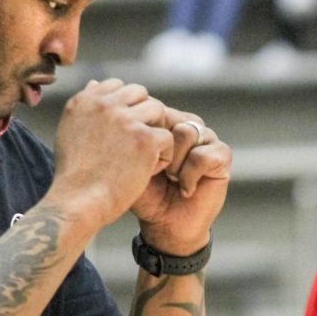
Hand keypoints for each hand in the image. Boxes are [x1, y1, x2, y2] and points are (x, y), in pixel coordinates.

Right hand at [46, 79, 174, 229]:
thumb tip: (95, 83)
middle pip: (140, 93)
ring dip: (155, 132)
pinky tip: (147, 171)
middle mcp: (104, 104)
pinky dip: (163, 156)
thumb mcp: (70, 132)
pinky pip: (167, 137)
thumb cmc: (74, 177)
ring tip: (145, 156)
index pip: (117, 86)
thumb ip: (87, 108)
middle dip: (145, 115)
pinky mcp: (144, 138)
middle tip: (141, 142)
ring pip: (158, 110)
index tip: (125, 130)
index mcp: (84, 101)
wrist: (78, 203)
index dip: (127, 106)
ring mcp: (125, 119)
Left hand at [130, 108, 231, 255]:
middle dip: (159, 149)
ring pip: (187, 132)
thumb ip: (118, 129)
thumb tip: (94, 89)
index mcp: (166, 122)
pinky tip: (184, 189)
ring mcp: (206, 139)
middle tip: (157, 173)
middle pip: (170, 118)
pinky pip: (203, 154)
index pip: (156, 109)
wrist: (165, 226)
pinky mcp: (222, 157)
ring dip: (174, 163)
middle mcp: (188, 126)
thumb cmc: (145, 194)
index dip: (146, 134)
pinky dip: (189, 175)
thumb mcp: (128, 161)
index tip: (139, 160)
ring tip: (171, 180)